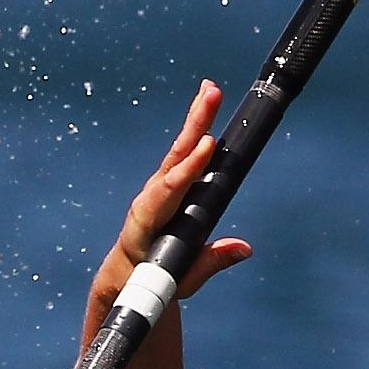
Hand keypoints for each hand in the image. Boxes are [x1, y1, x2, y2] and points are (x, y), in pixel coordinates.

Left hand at [88, 80, 255, 334]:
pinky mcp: (168, 182)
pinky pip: (182, 153)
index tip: (207, 145)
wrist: (126, 273)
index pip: (170, 189)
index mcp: (147, 220)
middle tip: (210, 94)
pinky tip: (205, 108)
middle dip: (194, 125)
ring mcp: (159, 186)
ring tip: (210, 90)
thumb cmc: (151, 278)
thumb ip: (210, 262)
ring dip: (195, 119)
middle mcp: (151, 196)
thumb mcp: (180, 277)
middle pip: (175, 157)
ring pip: (179, 149)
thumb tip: (243, 248)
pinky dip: (194, 129)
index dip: (189, 167)